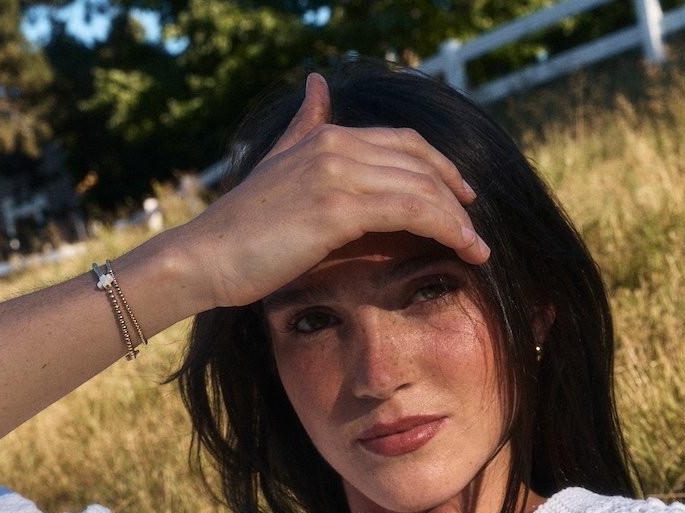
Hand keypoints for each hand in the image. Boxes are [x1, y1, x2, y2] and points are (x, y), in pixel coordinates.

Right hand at [171, 71, 488, 311]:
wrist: (206, 257)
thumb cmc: (240, 230)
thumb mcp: (277, 165)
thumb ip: (303, 125)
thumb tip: (319, 82)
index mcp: (324, 134)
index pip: (401, 142)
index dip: (438, 166)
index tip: (461, 196)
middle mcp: (335, 144)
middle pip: (418, 161)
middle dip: (454, 193)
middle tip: (476, 225)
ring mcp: (337, 173)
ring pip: (420, 187)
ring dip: (457, 220)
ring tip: (478, 247)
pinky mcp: (338, 207)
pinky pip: (410, 210)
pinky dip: (445, 227)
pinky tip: (462, 248)